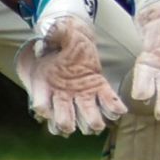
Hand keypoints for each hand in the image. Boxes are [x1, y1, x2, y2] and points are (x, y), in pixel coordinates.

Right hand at [13, 0, 126, 135]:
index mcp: (47, 84)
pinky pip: (106, 101)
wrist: (76, 39)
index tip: (45, 111)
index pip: (41, 103)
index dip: (43, 109)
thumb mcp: (59, 33)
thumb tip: (50, 31)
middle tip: (70, 127)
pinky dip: (113, 108)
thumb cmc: (63, 39)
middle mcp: (62, 95)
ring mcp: (81, 94)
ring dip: (90, 122)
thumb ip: (55, 32)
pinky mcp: (98, 89)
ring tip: (96, 125)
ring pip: (84, 116)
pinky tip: (119, 110)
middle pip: (62, 117)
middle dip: (66, 124)